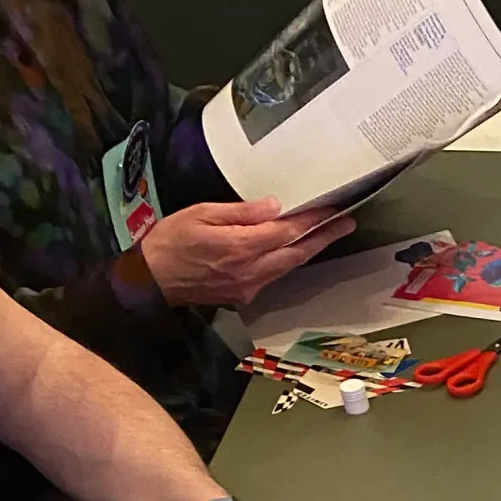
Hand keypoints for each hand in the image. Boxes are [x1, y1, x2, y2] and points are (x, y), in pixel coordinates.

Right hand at [138, 200, 354, 309]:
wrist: (153, 281)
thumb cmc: (171, 241)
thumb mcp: (201, 214)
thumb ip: (240, 213)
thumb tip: (273, 207)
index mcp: (240, 247)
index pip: (286, 232)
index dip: (311, 221)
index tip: (332, 210)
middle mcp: (250, 271)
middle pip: (297, 254)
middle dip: (324, 238)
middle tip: (347, 223)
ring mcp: (249, 286)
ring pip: (288, 266)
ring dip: (310, 250)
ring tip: (329, 233)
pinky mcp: (245, 294)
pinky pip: (274, 274)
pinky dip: (289, 260)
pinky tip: (297, 249)